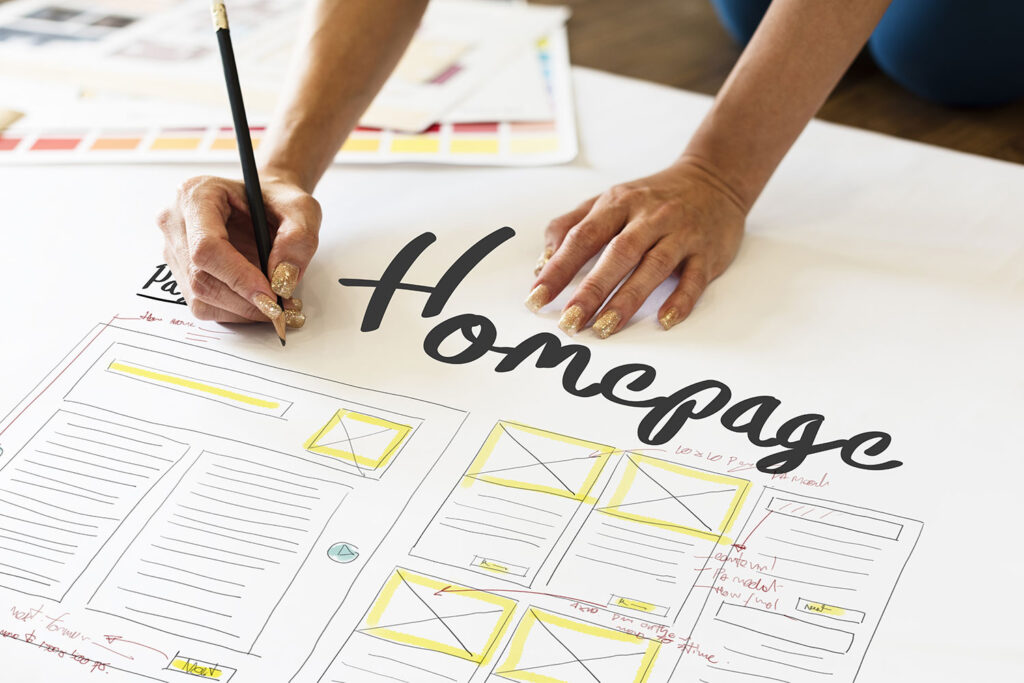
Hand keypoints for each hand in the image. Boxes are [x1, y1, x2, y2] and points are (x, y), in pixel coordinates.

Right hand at [157, 173, 320, 326]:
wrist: (267, 202)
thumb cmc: (277, 199)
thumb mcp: (301, 208)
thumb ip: (298, 238)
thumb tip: (282, 278)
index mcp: (197, 195)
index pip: (207, 246)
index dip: (238, 277)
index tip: (270, 295)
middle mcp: (176, 222)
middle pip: (200, 277)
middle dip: (244, 300)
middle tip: (280, 309)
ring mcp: (175, 249)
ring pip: (200, 297)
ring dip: (242, 310)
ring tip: (275, 305)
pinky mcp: (182, 272)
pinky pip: (204, 304)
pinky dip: (235, 311)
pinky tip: (258, 302)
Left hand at [525, 159, 746, 336]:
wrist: (715, 178)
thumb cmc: (653, 197)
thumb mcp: (609, 200)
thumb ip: (572, 225)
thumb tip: (543, 261)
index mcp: (618, 204)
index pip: (582, 237)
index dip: (557, 268)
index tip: (536, 297)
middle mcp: (649, 218)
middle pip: (617, 254)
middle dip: (591, 290)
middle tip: (569, 321)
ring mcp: (680, 234)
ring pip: (653, 267)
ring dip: (628, 299)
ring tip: (605, 327)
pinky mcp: (707, 253)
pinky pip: (694, 278)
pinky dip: (681, 299)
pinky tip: (665, 320)